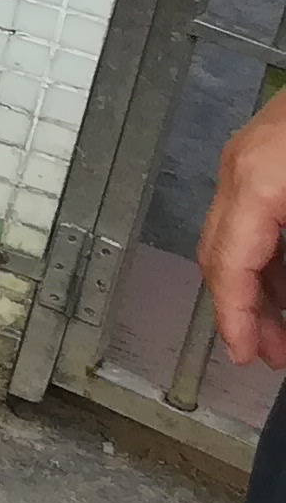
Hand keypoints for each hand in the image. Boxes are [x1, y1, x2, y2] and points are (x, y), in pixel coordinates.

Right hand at [203, 90, 285, 372]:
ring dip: (260, 281)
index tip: (247, 355)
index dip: (236, 318)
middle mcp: (241, 167)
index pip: (228, 264)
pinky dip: (270, 250)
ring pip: (237, 232)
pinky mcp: (271, 147)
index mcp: (255, 182)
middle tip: (273, 353)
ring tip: (285, 322)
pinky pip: (257, 210)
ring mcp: (252, 153)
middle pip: (221, 250)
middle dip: (245, 308)